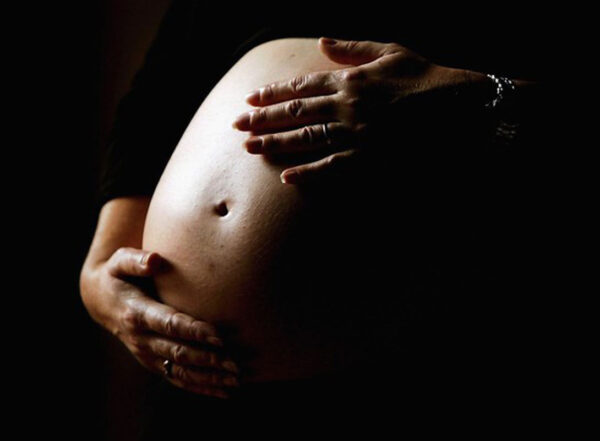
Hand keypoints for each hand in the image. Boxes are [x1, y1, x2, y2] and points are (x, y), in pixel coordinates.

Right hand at [80, 247, 239, 398]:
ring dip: (209, 378)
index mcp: (136, 314)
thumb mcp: (119, 262)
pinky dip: (201, 387)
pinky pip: (177, 379)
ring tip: (236, 380)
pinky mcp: (153, 362)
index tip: (219, 336)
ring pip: (180, 372)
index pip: (169, 324)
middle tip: (235, 363)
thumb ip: (135, 260)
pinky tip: (224, 391)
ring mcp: (147, 354)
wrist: (100, 299)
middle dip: (208, 359)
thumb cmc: (117, 275)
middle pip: (178, 352)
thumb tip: (155, 260)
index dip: (194, 331)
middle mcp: (141, 339)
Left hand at [233, 37, 486, 183]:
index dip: (273, 92)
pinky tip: (287, 177)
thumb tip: (321, 40)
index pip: (302, 85)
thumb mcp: (390, 51)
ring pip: (305, 138)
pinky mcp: (369, 159)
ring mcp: (356, 134)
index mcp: (350, 79)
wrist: (460, 109)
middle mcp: (347, 106)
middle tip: (237, 124)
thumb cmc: (427, 77)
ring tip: (249, 147)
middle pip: (295, 112)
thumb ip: (353, 47)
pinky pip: (332, 167)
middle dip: (263, 118)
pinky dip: (308, 172)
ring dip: (275, 143)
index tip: (252, 98)